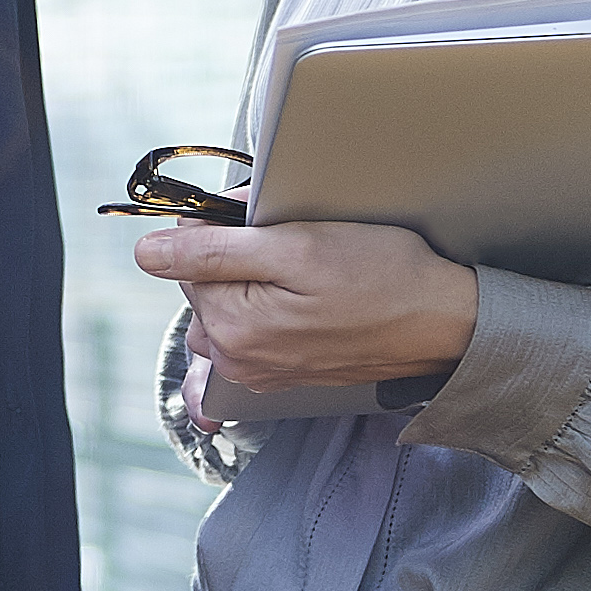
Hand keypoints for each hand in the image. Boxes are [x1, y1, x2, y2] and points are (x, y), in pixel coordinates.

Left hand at [136, 217, 476, 397]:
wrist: (445, 322)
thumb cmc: (382, 277)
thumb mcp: (294, 247)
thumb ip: (212, 250)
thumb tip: (146, 252)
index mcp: (229, 328)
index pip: (186, 256)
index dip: (224, 224)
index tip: (270, 219)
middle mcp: (236, 359)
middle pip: (205, 281)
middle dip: (239, 253)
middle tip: (296, 241)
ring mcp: (261, 370)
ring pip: (228, 301)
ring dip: (254, 278)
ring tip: (308, 272)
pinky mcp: (286, 369)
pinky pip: (253, 325)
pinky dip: (272, 303)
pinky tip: (313, 296)